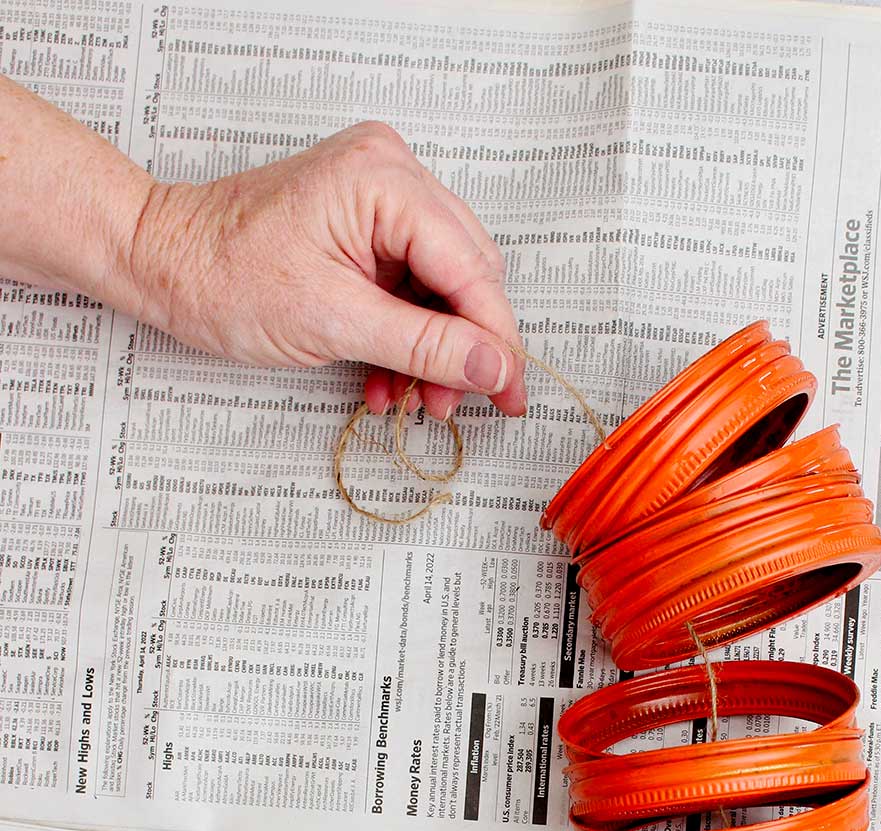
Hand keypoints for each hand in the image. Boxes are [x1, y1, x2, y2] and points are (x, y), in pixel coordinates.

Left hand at [129, 121, 524, 418]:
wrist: (166, 264)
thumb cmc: (225, 277)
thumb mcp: (335, 323)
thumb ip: (426, 347)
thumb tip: (495, 368)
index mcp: (384, 180)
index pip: (472, 268)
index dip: (497, 340)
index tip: (511, 394)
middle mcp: (390, 173)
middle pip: (468, 273)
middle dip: (463, 348)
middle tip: (453, 404)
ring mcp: (379, 196)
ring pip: (444, 287)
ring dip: (433, 352)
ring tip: (410, 398)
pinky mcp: (366, 224)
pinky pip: (413, 285)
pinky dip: (406, 337)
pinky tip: (388, 376)